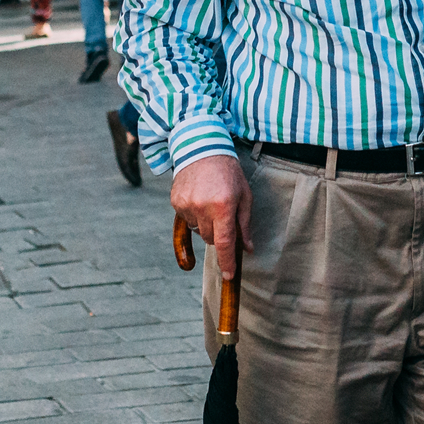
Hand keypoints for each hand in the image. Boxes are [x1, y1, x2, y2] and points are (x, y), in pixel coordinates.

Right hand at [171, 154, 253, 280]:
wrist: (201, 147)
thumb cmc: (228, 172)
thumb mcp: (244, 196)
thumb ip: (244, 224)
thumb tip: (247, 249)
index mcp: (223, 206)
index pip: (224, 243)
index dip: (227, 261)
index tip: (229, 275)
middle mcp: (202, 208)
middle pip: (211, 239)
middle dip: (219, 235)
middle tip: (225, 216)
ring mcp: (186, 205)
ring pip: (199, 231)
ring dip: (207, 225)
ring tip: (212, 202)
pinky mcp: (175, 202)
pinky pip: (187, 220)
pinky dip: (195, 216)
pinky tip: (200, 198)